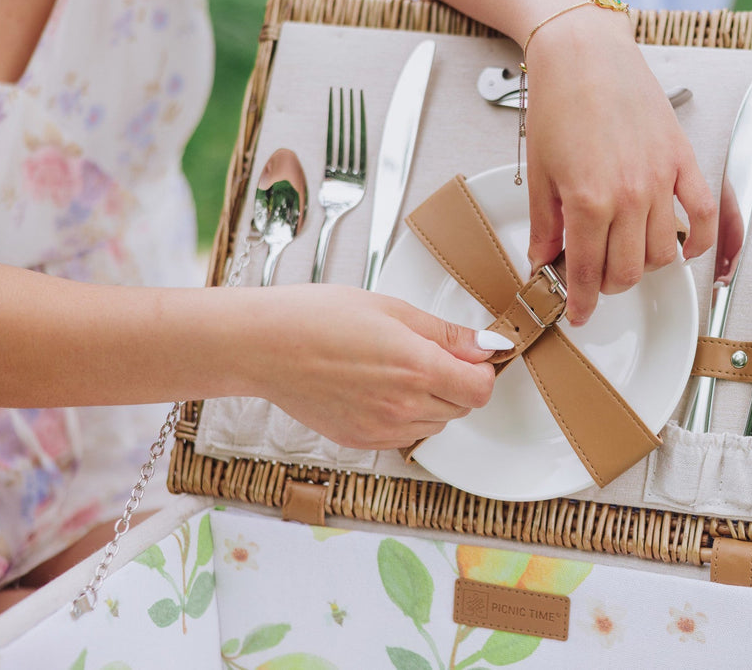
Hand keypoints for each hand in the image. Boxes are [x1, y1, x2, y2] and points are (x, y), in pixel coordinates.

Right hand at [245, 285, 509, 449]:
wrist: (264, 347)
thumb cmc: (319, 318)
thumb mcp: (392, 310)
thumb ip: (445, 334)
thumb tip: (487, 345)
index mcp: (417, 368)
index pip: (481, 390)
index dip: (481, 370)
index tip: (469, 355)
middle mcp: (403, 406)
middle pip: (462, 408)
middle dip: (456, 382)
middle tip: (426, 354)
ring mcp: (382, 429)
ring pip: (435, 424)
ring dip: (431, 401)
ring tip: (396, 369)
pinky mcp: (361, 441)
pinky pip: (405, 435)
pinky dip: (404, 416)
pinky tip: (378, 388)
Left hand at [523, 8, 716, 324]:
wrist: (585, 51)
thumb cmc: (558, 101)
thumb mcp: (539, 170)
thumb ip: (545, 224)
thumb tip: (542, 260)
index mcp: (589, 201)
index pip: (587, 274)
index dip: (580, 302)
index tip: (578, 314)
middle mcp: (630, 196)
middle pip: (630, 272)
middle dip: (609, 286)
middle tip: (594, 277)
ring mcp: (662, 180)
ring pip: (666, 254)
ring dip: (647, 266)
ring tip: (628, 255)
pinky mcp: (684, 161)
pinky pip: (705, 216)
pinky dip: (700, 243)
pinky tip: (684, 250)